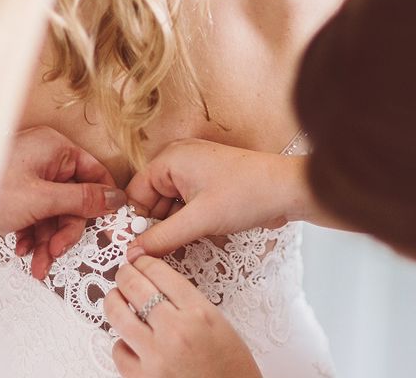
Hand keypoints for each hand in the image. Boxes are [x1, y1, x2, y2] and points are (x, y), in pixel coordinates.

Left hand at [0, 126, 125, 279]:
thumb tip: (116, 198)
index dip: (101, 203)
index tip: (105, 230)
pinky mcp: (17, 191)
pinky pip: (37, 213)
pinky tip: (22, 250)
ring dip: (48, 240)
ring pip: (54, 210)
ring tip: (37, 263)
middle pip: (74, 197)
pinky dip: (33, 234)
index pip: (94, 173)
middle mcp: (45, 156)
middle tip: (55, 253)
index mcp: (55, 147)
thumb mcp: (41, 201)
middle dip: (65, 231)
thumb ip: (81, 200)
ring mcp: (30, 174)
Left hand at [104, 251, 261, 377]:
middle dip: (125, 274)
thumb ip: (187, 301)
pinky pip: (119, 350)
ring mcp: (156, 356)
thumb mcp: (218, 322)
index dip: (144, 261)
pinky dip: (121, 342)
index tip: (140, 260)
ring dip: (114, 301)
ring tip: (116, 298)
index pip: (159, 272)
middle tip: (124, 273)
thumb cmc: (231, 367)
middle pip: (135, 286)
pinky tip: (130, 339)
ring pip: (118, 314)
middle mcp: (175, 331)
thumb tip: (155, 283)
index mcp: (198, 312)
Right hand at [125, 139, 310, 256]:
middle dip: (151, 226)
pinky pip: (184, 206)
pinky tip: (185, 242)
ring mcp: (194, 173)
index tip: (129, 249)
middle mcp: (178, 161)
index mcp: (170, 158)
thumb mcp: (199, 220)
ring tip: (168, 252)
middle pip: (150, 199)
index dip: (132, 221)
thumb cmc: (245, 193)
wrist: (286, 190)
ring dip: (168, 227)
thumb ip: (162, 237)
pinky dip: (183, 223)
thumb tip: (133, 253)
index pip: (136, 192)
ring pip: (168, 205)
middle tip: (148, 257)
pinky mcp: (208, 186)